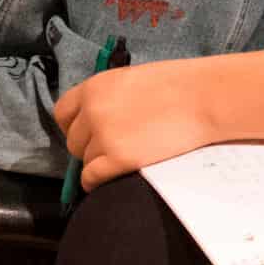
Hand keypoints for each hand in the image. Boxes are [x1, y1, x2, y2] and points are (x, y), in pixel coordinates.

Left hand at [54, 57, 216, 190]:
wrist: (201, 98)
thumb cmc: (175, 86)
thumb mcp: (129, 80)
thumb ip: (107, 98)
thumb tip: (95, 118)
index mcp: (93, 87)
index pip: (62, 113)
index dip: (72, 126)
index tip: (83, 134)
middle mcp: (92, 111)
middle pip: (73, 140)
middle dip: (87, 146)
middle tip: (108, 149)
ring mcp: (103, 136)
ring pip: (84, 160)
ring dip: (98, 163)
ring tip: (120, 160)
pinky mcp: (119, 158)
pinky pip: (92, 177)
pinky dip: (93, 182)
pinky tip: (102, 183)